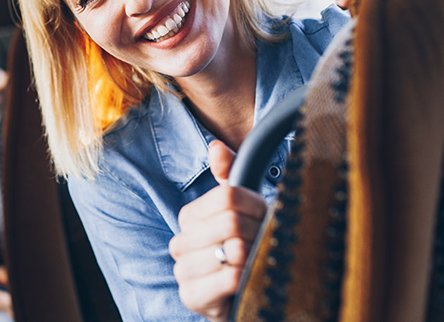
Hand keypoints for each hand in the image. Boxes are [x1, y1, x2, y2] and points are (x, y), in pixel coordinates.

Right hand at [169, 141, 266, 321]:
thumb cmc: (241, 249)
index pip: (227, 197)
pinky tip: (249, 277)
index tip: (261, 217)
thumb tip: (215, 147)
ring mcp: (183, 270)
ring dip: (255, 255)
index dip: (254, 206)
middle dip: (257, 231)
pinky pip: (230, 277)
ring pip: (232, 249)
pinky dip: (248, 275)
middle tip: (263, 241)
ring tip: (256, 261)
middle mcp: (179, 242)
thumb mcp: (240, 211)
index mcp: (188, 217)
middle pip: (231, 221)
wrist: (241, 295)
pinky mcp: (192, 296)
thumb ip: (228, 177)